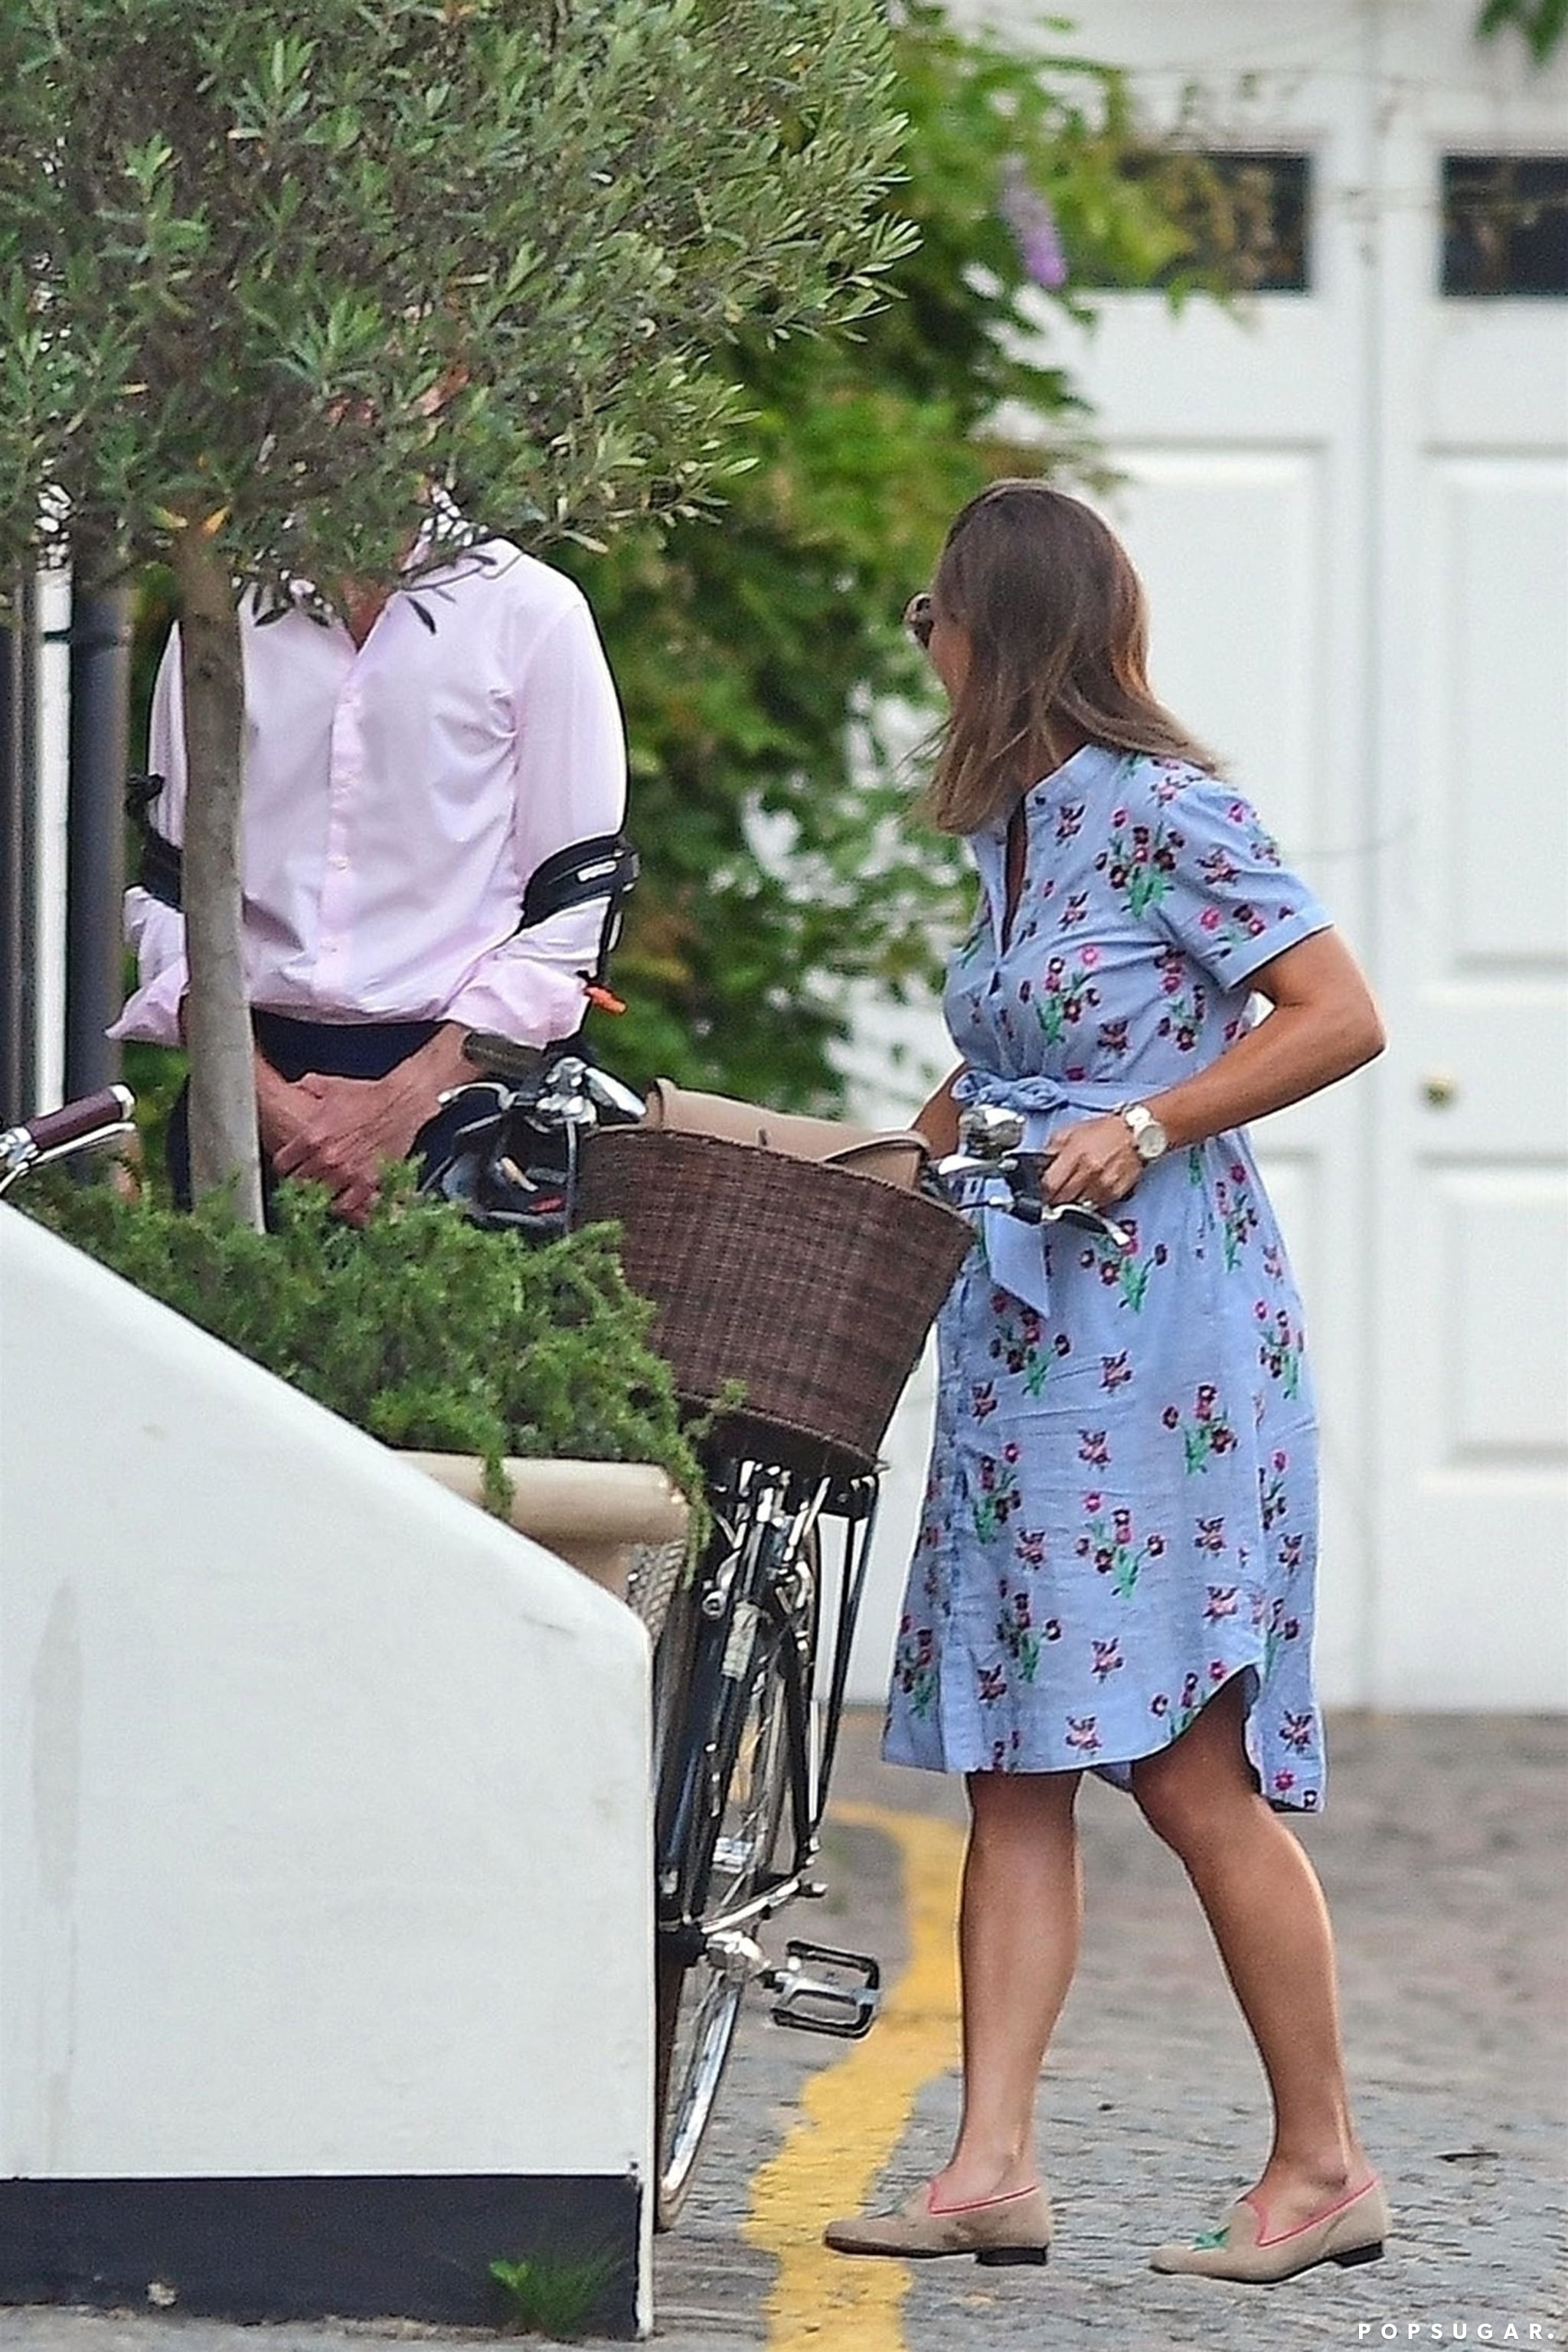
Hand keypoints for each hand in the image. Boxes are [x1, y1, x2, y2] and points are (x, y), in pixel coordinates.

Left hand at [271, 1069, 427, 1224]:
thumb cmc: (370, 1094)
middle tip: (306, 1183)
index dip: (286, 1166)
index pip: (283, 1164)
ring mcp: (348, 1173)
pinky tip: (344, 1201)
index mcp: (312, 1136)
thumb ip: (307, 1089)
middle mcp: (327, 1158)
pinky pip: (349, 1205)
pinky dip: (345, 1205)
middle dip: (301, 1183)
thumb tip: (295, 1087)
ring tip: (324, 1194)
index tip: (291, 1167)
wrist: (402, 1101)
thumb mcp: (331, 1086)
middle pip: (299, 1185)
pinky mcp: (369, 1181)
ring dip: (321, 1197)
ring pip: (321, 1198)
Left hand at [1040, 1115, 1141, 1209]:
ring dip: (1074, 1202)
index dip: (1043, 1190)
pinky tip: (1091, 1192)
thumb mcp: (1071, 1131)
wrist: (1136, 1133)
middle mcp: (1089, 1171)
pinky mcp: (1116, 1193)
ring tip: (1075, 1192)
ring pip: (1079, 1206)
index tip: (1043, 1191)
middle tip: (1056, 1194)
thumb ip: (1052, 1148)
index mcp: (1074, 1154)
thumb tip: (1040, 1164)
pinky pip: (1097, 1206)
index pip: (1049, 1184)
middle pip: (1062, 1198)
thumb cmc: (1106, 1130)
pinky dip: (1091, 1202)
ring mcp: (1103, 1184)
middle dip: (1056, 1198)